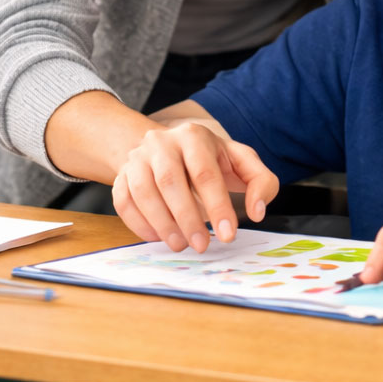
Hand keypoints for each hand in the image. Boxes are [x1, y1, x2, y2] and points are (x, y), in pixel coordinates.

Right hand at [112, 121, 279, 252]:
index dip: (217, 206)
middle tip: (202, 246)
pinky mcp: (121, 174)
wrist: (167, 146)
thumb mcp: (240, 161)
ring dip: (162, 223)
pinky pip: (123, 200)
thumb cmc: (210, 158)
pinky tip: (157, 237)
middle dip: (188, 218)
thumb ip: (261, 182)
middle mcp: (162, 142)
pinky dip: (138, 223)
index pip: (206, 173)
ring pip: (143, 191)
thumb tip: (257, 211)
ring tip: (180, 245)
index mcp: (195, 136)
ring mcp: (138, 157)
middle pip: (171, 182)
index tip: (228, 234)